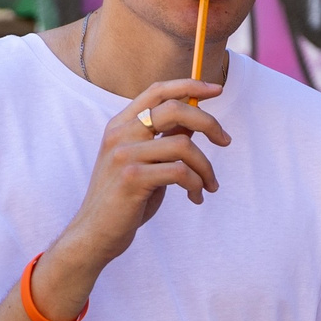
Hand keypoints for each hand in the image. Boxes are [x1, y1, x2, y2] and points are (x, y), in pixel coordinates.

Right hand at [36, 79, 229, 317]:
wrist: (95, 233)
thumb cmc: (124, 199)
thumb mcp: (144, 162)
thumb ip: (164, 140)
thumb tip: (194, 122)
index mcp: (120, 124)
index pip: (158, 91)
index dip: (190, 86)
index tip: (216, 90)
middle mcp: (120, 134)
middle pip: (175, 109)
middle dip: (209, 123)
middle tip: (226, 141)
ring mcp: (124, 155)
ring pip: (183, 145)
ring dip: (205, 167)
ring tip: (209, 185)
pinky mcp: (132, 178)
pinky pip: (180, 172)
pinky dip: (196, 185)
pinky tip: (195, 198)